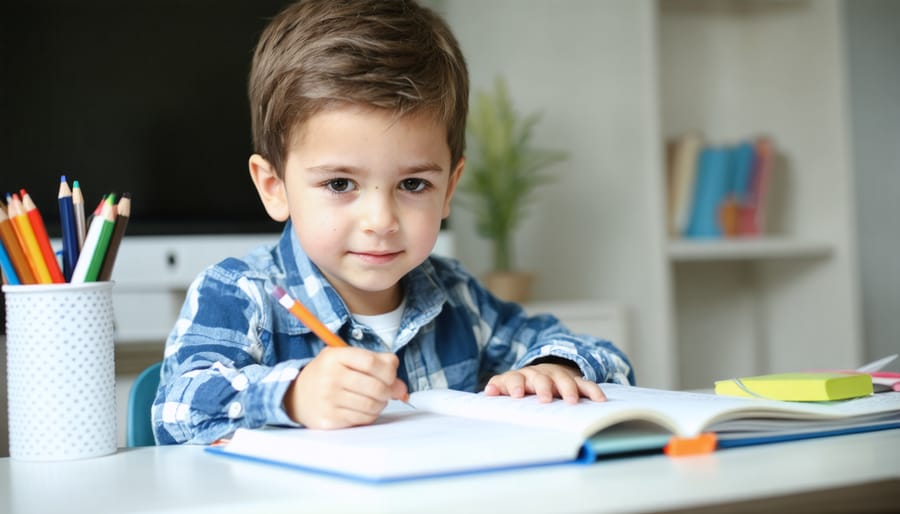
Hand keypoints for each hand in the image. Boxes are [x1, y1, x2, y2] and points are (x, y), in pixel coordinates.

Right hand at [283, 347, 408, 428]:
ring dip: (381, 404)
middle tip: (386, 391)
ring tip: (374, 399)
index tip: (389, 375)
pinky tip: (363, 408)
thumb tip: (403, 389)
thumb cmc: (329, 374)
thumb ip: (378, 365)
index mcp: (335, 357)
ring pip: (372, 405)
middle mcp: (330, 377)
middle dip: (388, 391)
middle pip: (376, 386)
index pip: (372, 362)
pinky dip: (370, 415)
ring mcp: (328, 400)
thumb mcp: (347, 359)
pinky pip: (363, 419)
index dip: (388, 371)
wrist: (297, 396)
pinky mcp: (329, 419)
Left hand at [484, 362, 606, 403]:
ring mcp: (558, 376)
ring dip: (568, 389)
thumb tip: (488, 392)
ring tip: (571, 401)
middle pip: (541, 379)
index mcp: (520, 377)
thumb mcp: (507, 387)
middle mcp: (539, 374)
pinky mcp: (574, 381)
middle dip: (544, 388)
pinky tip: (600, 400)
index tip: (517, 395)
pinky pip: (585, 384)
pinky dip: (592, 391)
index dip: (516, 386)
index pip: (515, 379)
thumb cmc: (522, 386)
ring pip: (564, 379)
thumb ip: (498, 389)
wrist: (541, 373)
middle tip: (545, 399)